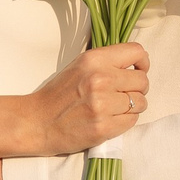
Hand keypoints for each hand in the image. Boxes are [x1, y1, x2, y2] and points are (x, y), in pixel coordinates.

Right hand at [29, 42, 149, 154]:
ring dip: (133, 106)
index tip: (138, 70)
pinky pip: (133, 120)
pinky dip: (126, 120)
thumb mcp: (79, 66)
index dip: (142, 62)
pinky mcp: (104, 127)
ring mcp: (103, 104)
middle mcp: (100, 79)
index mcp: (94, 60)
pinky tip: (111, 119)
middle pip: (143, 80)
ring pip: (141, 102)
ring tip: (116, 108)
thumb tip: (137, 61)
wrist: (36, 122)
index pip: (137, 51)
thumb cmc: (58, 94)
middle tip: (124, 94)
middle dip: (138, 88)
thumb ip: (106, 62)